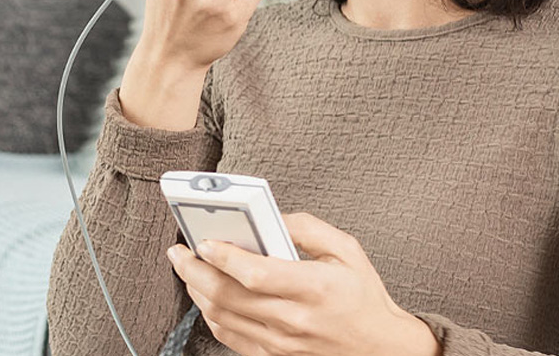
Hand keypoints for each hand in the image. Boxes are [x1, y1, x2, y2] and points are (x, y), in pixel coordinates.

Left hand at [167, 212, 440, 355]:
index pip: (256, 273)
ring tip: (188, 268)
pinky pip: (230, 336)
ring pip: (221, 317)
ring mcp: (280, 342)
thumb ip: (308, 227)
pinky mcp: (273, 355)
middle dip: (194, 271)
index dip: (224, 256)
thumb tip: (272, 217)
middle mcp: (293, 318)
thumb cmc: (363, 297)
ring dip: (196, 290)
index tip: (204, 240)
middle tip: (179, 251)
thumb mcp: (347, 250)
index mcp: (314, 287)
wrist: (379, 347)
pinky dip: (210, 315)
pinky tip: (206, 295)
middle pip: (228, 296)